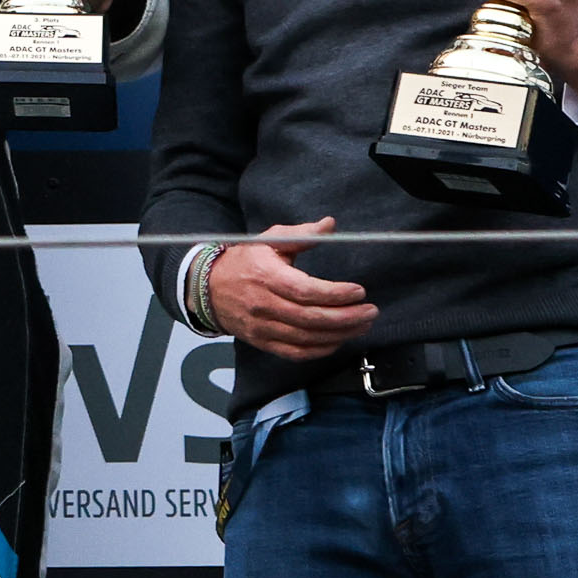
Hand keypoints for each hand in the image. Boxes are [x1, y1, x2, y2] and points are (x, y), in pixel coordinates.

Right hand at [207, 217, 377, 364]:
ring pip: (306, 338)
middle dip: (346, 317)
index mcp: (266, 276)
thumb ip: (302, 234)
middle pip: (311, 318)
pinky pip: (294, 353)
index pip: (306, 290)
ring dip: (340, 334)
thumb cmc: (243, 262)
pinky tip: (337, 341)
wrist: (207, 288)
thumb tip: (330, 224)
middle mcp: (263, 304)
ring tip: (362, 325)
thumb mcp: (270, 240)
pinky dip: (320, 350)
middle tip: (370, 311)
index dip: (336, 294)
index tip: (358, 291)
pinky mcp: (261, 341)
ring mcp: (261, 326)